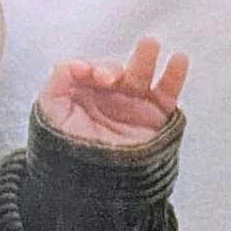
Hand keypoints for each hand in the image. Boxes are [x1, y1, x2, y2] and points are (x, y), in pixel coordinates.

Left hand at [37, 37, 187, 145]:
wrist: (92, 187)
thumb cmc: (66, 150)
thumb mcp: (51, 112)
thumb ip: (57, 81)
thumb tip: (78, 63)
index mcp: (84, 96)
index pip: (90, 70)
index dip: (89, 67)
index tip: (86, 73)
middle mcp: (109, 98)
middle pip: (115, 70)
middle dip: (111, 68)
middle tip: (108, 79)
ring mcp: (133, 106)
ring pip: (141, 74)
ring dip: (145, 57)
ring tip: (149, 44)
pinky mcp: (155, 117)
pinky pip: (168, 92)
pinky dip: (175, 75)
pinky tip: (179, 59)